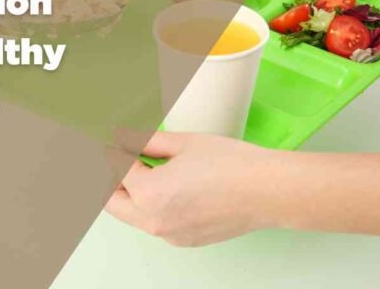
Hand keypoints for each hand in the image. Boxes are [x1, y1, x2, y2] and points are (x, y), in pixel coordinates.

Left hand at [105, 131, 285, 246]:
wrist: (268, 191)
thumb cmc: (232, 164)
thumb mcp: (183, 143)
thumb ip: (145, 141)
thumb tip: (122, 138)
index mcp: (149, 193)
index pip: (116, 170)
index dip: (113, 150)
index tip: (114, 140)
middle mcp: (154, 221)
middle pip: (112, 202)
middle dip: (111, 179)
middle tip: (119, 158)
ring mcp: (170, 235)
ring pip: (133, 216)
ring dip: (131, 194)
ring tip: (145, 169)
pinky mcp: (185, 241)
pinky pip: (156, 224)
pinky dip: (152, 207)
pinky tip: (168, 187)